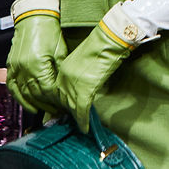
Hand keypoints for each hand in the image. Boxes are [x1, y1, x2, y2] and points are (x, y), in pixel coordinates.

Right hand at [6, 0, 66, 114]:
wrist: (35, 16)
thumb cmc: (50, 30)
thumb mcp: (61, 51)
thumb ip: (61, 71)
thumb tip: (66, 88)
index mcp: (37, 64)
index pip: (47, 91)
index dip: (56, 101)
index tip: (64, 107)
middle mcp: (23, 68)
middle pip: (35, 94)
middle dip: (47, 105)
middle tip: (58, 113)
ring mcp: (15, 67)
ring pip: (23, 93)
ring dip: (34, 104)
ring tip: (44, 112)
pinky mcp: (11, 65)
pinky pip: (12, 86)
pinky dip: (19, 97)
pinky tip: (27, 103)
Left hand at [56, 2, 144, 131]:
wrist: (109, 40)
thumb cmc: (103, 46)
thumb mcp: (86, 60)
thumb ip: (82, 74)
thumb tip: (87, 85)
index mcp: (64, 69)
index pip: (59, 92)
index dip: (63, 103)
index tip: (68, 110)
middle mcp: (64, 78)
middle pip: (62, 101)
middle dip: (68, 112)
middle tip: (74, 121)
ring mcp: (73, 85)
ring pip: (71, 108)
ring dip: (76, 118)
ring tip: (82, 126)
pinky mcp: (84, 90)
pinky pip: (81, 110)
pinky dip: (83, 121)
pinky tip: (86, 128)